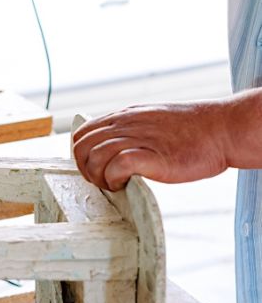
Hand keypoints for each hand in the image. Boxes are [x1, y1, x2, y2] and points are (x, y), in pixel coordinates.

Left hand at [72, 100, 231, 190]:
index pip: (82, 134)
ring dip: (99, 177)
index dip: (82, 156)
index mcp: (123, 117)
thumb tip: (112, 148)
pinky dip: (114, 179)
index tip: (96, 169)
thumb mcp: (150, 121)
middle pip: (81, 147)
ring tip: (115, 185)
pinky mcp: (150, 156)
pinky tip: (125, 184)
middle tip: (104, 181)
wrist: (222, 129)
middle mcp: (125, 125)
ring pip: (94, 157)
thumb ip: (128, 131)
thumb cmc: (192, 130)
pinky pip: (116, 165)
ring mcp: (136, 139)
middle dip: (86, 169)